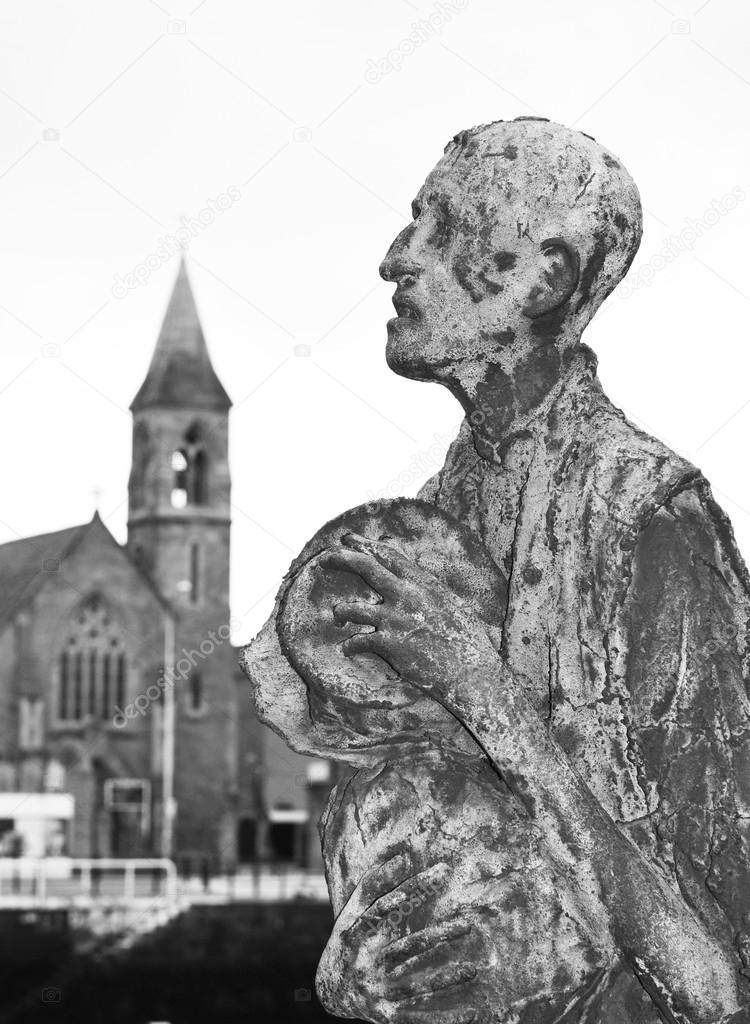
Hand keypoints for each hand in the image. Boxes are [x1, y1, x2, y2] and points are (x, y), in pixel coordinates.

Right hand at [317, 856, 483, 1023]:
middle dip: (438, 936)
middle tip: (469, 925)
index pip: (388, 907)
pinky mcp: (385, 1015)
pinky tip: (471, 1014)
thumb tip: (403, 858)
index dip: (414, 889)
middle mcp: (366, 963)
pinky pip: (416, 1018)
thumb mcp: (352, 912)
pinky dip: (441, 1019)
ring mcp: (376, 991)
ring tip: (473, 970)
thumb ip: (375, 884)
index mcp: (358, 934)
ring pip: (413, 985)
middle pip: (406, 947)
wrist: (328, 992)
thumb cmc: (347, 942)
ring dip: (444, 979)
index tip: (442, 872)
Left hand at [318, 533, 498, 699]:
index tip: (349, 538)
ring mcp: (397, 619)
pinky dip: (351, 645)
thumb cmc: (469, 641)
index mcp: (425, 583)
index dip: (366, 544)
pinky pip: (359, 641)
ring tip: (337, 616)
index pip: (389, 555)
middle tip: (324, 558)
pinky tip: (348, 649)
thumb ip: (430, 591)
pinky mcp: (390, 645)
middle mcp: (408, 595)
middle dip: (341, 559)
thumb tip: (416, 582)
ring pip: (354, 608)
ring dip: (342, 611)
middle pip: (366, 568)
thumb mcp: (453, 604)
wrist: (473, 673)